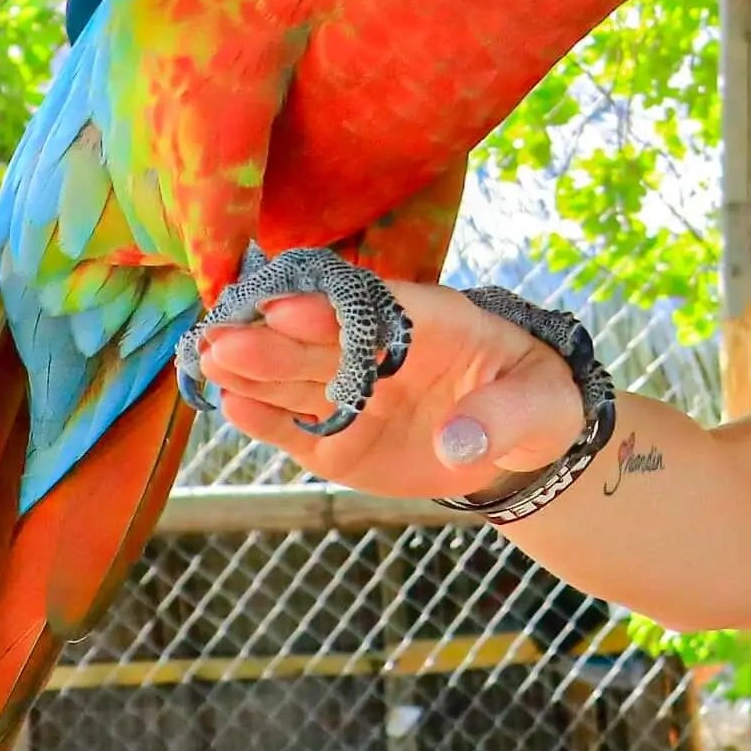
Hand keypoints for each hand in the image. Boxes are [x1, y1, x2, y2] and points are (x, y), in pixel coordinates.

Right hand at [194, 278, 585, 497]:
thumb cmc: (536, 400)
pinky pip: (296, 427)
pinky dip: (264, 418)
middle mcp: (379, 350)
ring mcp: (354, 392)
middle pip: (319, 341)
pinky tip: (228, 404)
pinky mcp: (338, 437)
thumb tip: (458, 441)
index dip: (330, 308)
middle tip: (222, 336)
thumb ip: (502, 418)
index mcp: (430, 322)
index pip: (373, 309)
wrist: (519, 443)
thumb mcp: (543, 405)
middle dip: (272, 339)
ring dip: (252, 370)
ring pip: (295, 379)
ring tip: (207, 361)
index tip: (285, 307)